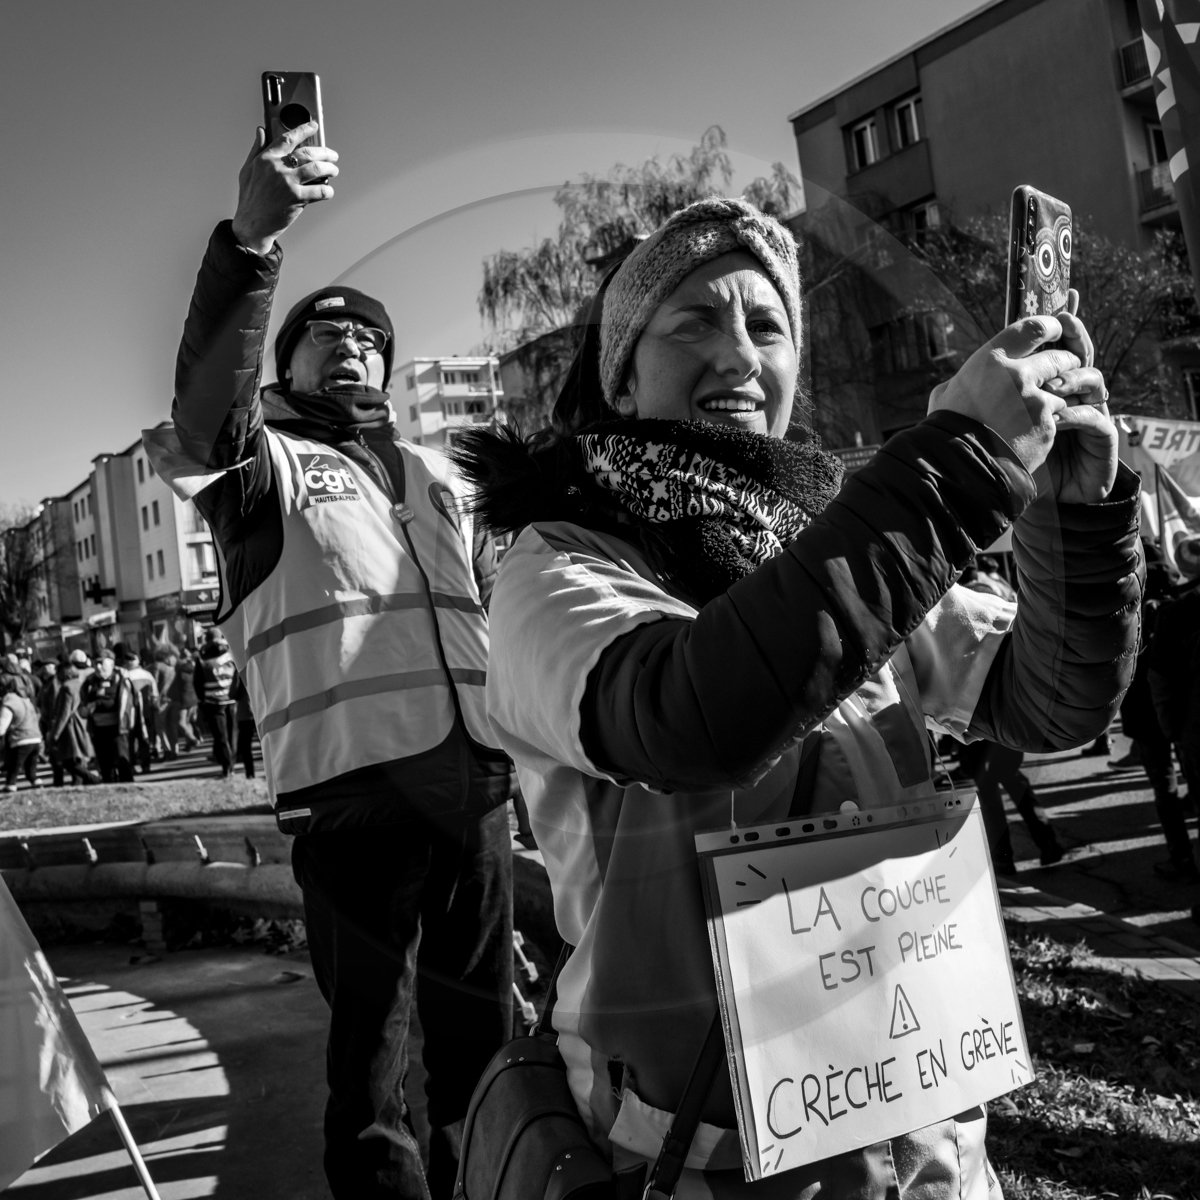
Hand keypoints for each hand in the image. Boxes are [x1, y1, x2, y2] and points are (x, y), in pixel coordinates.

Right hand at [230, 122, 338, 255]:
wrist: (252, 224)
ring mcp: (288, 183)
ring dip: (330, 168)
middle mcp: (278, 168)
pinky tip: (329, 191)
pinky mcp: (296, 198)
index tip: (314, 125)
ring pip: (317, 168)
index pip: (288, 138)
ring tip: (334, 170)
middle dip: (324, 152)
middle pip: (308, 152)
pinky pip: (320, 191)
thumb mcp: (247, 170)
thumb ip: (256, 149)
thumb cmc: (250, 199)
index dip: (303, 129)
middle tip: (332, 155)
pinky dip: (328, 190)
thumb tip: (260, 131)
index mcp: (266, 158)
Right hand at [928, 290, 1116, 502]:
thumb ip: (965, 379)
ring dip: (1060, 394)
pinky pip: (1060, 417)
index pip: (1034, 328)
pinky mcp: (1047, 427)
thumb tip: (968, 376)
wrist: (956, 470)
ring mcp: (1035, 402)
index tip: (1055, 331)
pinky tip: (1037, 431)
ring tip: (1047, 405)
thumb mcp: (945, 395)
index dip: (1050, 327)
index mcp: (991, 361)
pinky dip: (1053, 421)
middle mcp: (1017, 376)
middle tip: (1064, 368)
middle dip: (1066, 362)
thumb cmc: (944, 430)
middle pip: (1060, 357)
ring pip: (1064, 388)